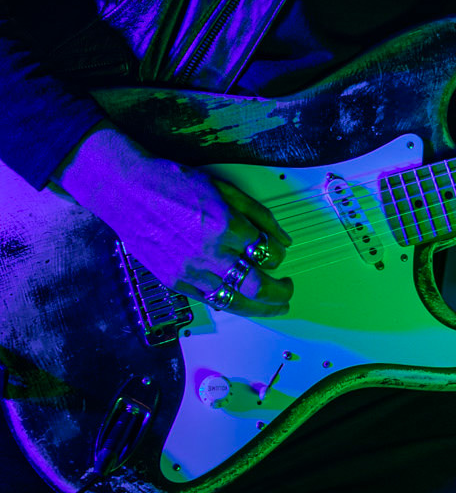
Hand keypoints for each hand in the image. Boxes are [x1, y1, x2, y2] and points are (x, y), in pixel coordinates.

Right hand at [58, 128, 291, 316]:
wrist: (131, 193)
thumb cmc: (176, 184)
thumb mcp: (226, 189)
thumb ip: (259, 215)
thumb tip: (283, 238)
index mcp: (226, 225)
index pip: (267, 252)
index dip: (278, 256)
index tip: (279, 256)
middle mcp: (209, 252)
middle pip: (256, 286)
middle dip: (279, 293)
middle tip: (287, 291)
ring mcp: (190, 270)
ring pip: (234, 302)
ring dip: (259, 308)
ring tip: (272, 307)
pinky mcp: (174, 281)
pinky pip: (208, 300)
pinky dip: (228, 303)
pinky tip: (238, 301)